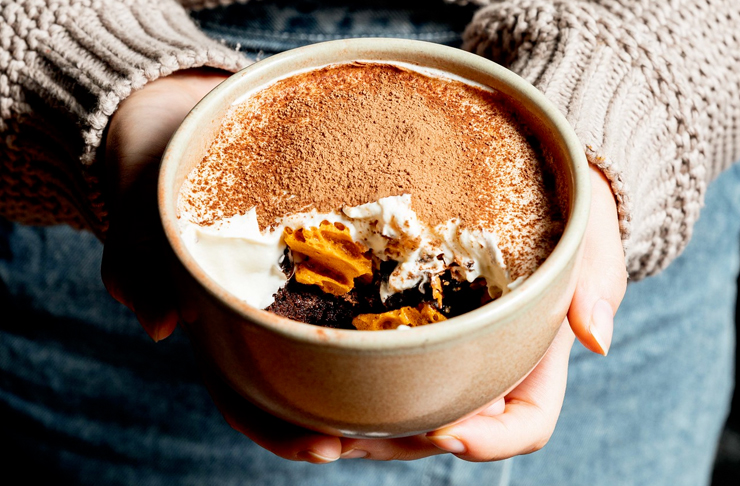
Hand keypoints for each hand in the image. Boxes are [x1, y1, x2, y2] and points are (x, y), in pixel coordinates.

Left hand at [101, 69, 626, 461]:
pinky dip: (333, 387)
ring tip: (313, 429)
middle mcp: (482, 362)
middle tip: (352, 436)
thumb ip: (599, 275)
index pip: (525, 422)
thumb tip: (596, 339)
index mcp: (532, 355)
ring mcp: (436, 347)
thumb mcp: (590, 225)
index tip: (449, 430)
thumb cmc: (562, 202)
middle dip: (403, 442)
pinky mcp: (393, 320)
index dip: (492, 440)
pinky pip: (366, 368)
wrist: (518, 170)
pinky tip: (292, 380)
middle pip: (448, 429)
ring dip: (358, 429)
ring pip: (400, 412)